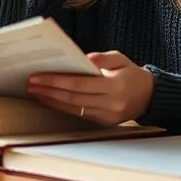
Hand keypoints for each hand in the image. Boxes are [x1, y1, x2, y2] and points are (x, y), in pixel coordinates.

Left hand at [27, 51, 154, 125]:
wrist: (149, 96)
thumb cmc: (131, 73)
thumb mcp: (121, 58)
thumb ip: (103, 58)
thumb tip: (84, 59)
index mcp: (115, 86)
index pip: (79, 84)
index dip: (56, 81)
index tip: (37, 77)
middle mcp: (111, 104)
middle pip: (73, 98)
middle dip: (49, 91)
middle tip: (30, 84)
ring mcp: (107, 116)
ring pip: (74, 109)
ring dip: (52, 101)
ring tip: (35, 92)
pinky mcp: (104, 123)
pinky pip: (79, 115)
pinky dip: (63, 107)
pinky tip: (50, 100)